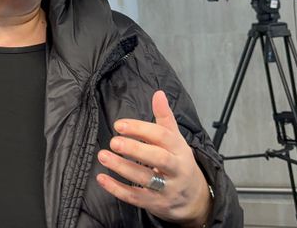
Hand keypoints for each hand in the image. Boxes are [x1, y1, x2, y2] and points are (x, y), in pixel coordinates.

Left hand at [96, 90, 211, 226]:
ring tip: (103, 156)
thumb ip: (165, 117)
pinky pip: (136, 197)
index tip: (119, 125)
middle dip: (135, 149)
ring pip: (145, 178)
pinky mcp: (155, 203)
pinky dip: (117, 189)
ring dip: (122, 167)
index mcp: (179, 149)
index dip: (141, 129)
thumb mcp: (176, 139)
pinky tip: (102, 178)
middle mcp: (176, 169)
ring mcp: (166, 188)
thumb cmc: (179, 162)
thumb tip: (158, 93)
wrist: (195, 199)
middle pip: (158, 159)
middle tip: (114, 141)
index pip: (162, 137)